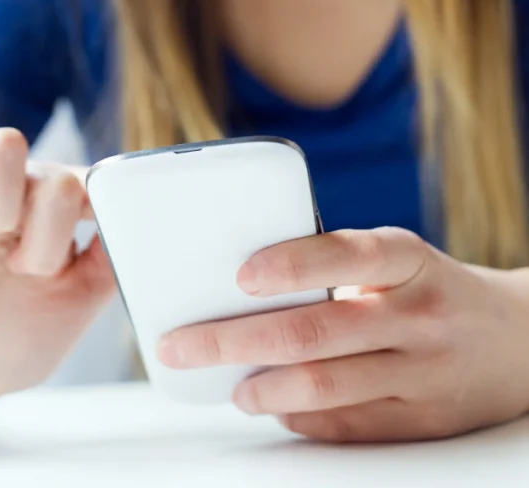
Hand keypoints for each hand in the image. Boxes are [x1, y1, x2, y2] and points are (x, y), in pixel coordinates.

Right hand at [0, 128, 115, 427]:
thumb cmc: (12, 340)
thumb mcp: (76, 302)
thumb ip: (110, 257)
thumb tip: (140, 219)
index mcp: (51, 212)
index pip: (86, 177)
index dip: (98, 201)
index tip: (91, 235)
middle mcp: (12, 192)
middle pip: (53, 170)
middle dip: (48, 230)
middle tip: (25, 270)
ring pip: (3, 145)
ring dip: (5, 203)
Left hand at [158, 227, 528, 441]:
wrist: (515, 340)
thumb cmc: (428, 288)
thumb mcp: (396, 258)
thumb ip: (335, 266)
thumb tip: (242, 287)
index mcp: (405, 258)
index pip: (344, 254)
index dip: (291, 264)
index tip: (240, 276)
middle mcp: (416, 313)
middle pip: (315, 331)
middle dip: (235, 340)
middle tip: (182, 346)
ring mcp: (422, 371)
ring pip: (325, 386)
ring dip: (262, 389)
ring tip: (229, 386)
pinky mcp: (421, 420)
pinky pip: (346, 424)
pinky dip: (299, 416)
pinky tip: (274, 404)